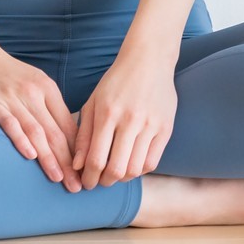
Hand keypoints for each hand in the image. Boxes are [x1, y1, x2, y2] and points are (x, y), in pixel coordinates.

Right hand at [0, 45, 81, 190]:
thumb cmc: (7, 75)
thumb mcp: (35, 84)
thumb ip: (49, 108)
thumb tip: (67, 137)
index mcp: (48, 90)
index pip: (67, 125)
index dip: (78, 151)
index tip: (85, 171)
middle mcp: (34, 93)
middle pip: (55, 132)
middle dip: (68, 162)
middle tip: (77, 185)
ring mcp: (14, 98)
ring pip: (36, 131)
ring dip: (49, 157)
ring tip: (58, 178)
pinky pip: (10, 123)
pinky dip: (21, 139)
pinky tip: (30, 156)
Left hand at [71, 53, 177, 189]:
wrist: (149, 60)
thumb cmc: (116, 82)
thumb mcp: (93, 103)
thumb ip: (83, 135)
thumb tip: (77, 165)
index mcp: (108, 114)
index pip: (96, 159)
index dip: (89, 178)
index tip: (86, 183)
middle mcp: (130, 120)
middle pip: (116, 169)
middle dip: (104, 182)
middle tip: (99, 182)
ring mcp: (150, 125)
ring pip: (135, 169)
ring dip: (122, 178)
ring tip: (115, 174)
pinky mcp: (166, 128)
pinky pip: (152, 162)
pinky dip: (140, 170)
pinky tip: (131, 164)